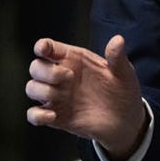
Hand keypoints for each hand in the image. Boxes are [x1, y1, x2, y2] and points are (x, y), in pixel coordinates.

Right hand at [26, 35, 147, 159]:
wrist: (126, 121)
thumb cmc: (123, 91)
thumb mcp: (123, 72)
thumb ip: (117, 57)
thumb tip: (118, 40)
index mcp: (75, 60)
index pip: (50, 48)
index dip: (42, 46)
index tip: (43, 49)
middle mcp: (62, 77)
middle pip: (36, 67)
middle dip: (45, 70)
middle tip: (68, 76)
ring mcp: (58, 97)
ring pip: (32, 88)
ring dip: (41, 91)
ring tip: (60, 95)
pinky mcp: (56, 117)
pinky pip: (34, 115)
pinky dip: (37, 115)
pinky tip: (52, 115)